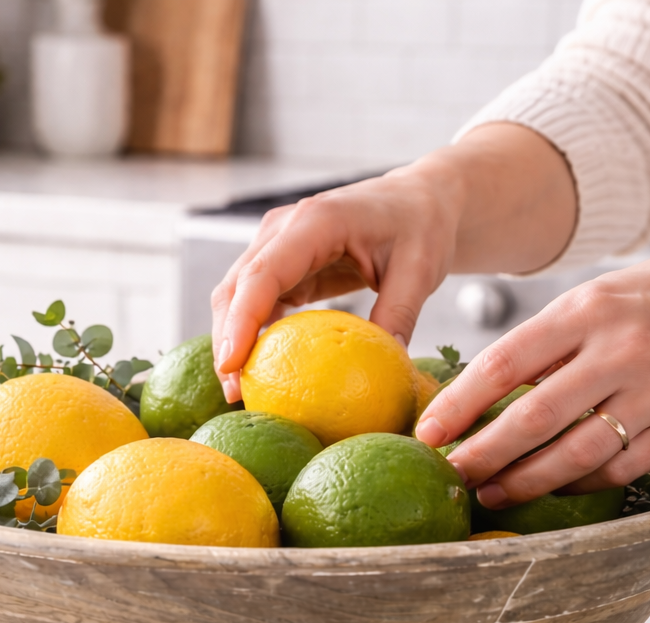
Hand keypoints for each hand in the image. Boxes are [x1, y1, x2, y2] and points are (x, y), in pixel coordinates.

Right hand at [210, 124, 576, 401]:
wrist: (418, 201)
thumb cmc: (421, 227)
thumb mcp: (420, 271)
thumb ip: (399, 317)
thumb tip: (387, 370)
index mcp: (317, 221)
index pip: (264, 273)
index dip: (242, 319)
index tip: (231, 364)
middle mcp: (285, 228)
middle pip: (237, 287)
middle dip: (228, 340)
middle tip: (235, 394)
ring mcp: (277, 244)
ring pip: (237, 295)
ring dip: (233, 341)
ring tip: (241, 392)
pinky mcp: (282, 265)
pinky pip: (256, 302)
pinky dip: (252, 335)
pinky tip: (260, 371)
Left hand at [415, 219, 649, 506]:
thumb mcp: (601, 294)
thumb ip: (548, 338)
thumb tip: (478, 390)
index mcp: (590, 309)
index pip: (506, 362)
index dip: (459, 403)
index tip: (426, 432)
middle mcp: (622, 350)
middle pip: (534, 418)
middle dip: (482, 455)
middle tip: (448, 476)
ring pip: (573, 455)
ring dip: (523, 482)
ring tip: (488, 494)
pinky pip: (615, 470)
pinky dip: (575, 485)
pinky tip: (547, 490)